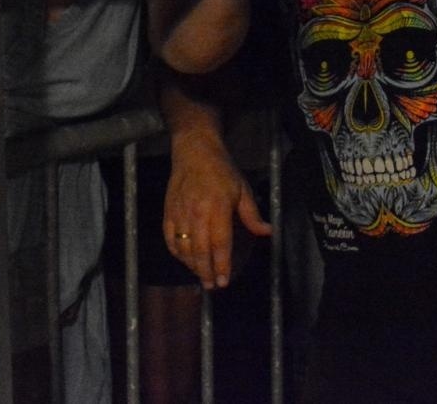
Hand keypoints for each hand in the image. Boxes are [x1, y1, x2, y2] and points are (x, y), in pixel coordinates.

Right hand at [163, 132, 271, 288]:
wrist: (194, 150)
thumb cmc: (221, 170)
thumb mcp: (242, 189)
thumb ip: (252, 215)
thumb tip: (267, 232)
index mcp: (217, 208)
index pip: (219, 244)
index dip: (222, 265)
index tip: (224, 281)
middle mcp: (196, 213)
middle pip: (200, 251)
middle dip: (206, 272)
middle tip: (212, 286)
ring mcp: (180, 213)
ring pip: (184, 248)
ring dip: (192, 265)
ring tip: (201, 275)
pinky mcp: (169, 211)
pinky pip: (170, 238)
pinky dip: (176, 252)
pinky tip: (185, 259)